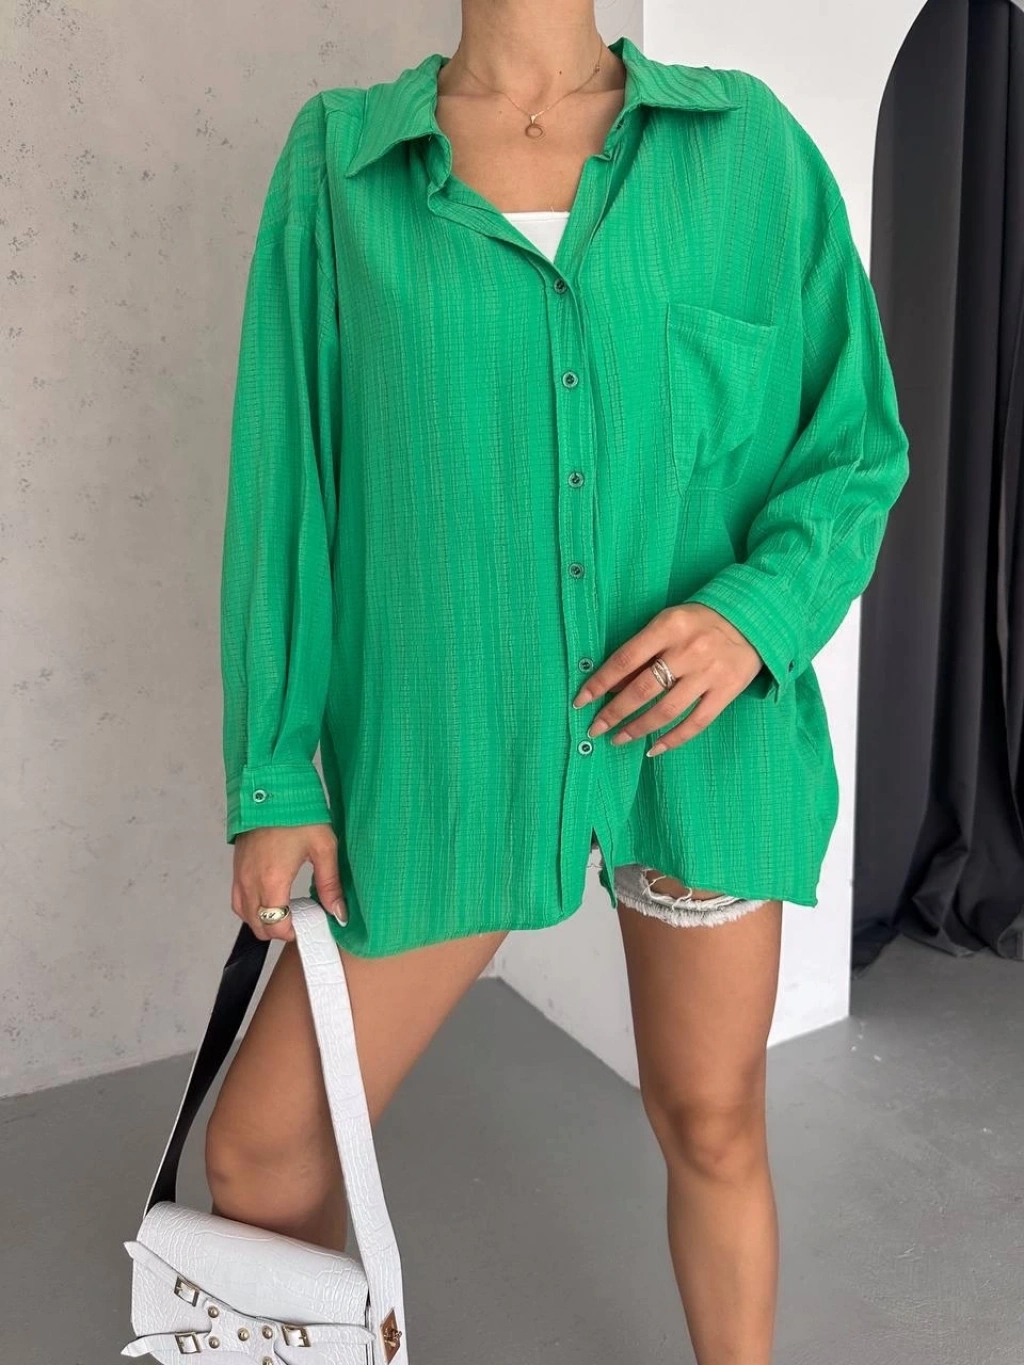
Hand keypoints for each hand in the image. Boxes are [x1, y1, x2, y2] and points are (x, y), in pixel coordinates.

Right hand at [231, 823, 346, 940]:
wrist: (271, 786)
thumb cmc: (298, 814)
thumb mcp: (323, 847)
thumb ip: (330, 884)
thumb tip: (339, 913)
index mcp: (272, 881)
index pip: (275, 925)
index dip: (291, 933)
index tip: (306, 926)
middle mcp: (250, 882)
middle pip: (257, 926)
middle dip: (277, 929)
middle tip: (299, 920)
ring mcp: (239, 874)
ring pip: (244, 914)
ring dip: (262, 920)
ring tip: (285, 911)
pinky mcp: (236, 866)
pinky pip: (237, 898)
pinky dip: (250, 907)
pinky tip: (269, 897)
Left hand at [571, 603, 763, 755]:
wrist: (752, 619)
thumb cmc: (700, 621)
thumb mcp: (668, 623)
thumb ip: (642, 651)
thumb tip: (612, 686)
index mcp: (669, 627)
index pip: (625, 660)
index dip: (599, 683)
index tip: (581, 700)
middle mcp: (688, 650)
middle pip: (643, 689)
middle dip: (614, 713)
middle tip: (595, 728)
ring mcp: (709, 673)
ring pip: (666, 710)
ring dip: (638, 729)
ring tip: (618, 739)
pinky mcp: (727, 691)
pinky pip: (696, 723)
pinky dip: (673, 739)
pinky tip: (654, 749)